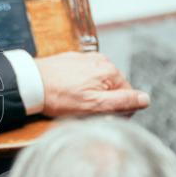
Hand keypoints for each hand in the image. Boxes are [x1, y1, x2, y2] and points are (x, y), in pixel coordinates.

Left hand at [35, 52, 149, 117]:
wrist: (30, 84)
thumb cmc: (60, 97)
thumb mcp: (95, 105)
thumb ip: (122, 101)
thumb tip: (145, 99)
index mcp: (110, 71)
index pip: (126, 95)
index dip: (117, 111)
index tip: (101, 117)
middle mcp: (100, 60)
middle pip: (112, 88)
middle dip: (102, 101)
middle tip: (84, 111)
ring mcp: (84, 58)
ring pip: (96, 83)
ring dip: (89, 94)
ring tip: (72, 102)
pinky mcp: (70, 60)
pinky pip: (81, 77)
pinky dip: (77, 86)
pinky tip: (65, 93)